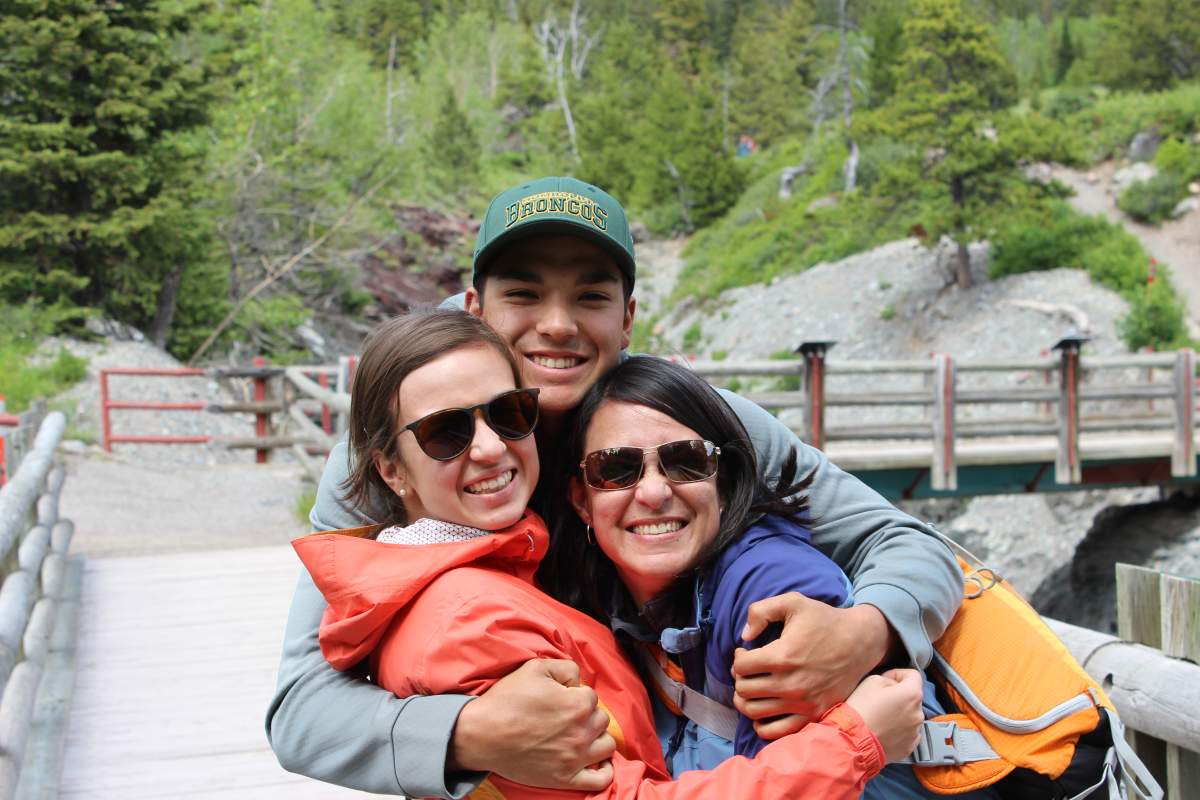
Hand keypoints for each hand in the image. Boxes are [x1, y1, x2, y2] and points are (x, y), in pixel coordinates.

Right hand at [450, 658, 616, 790]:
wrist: (482, 734)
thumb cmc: (507, 700)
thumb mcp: (536, 668)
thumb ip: (567, 668)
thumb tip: (579, 681)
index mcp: (578, 704)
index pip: (591, 695)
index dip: (575, 694)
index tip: (559, 698)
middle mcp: (582, 732)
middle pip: (601, 719)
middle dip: (587, 714)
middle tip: (565, 715)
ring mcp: (576, 758)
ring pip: (607, 745)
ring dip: (597, 737)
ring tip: (580, 734)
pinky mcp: (566, 778)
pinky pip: (601, 779)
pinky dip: (604, 771)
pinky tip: (596, 761)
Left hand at [731, 595, 894, 737]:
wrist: (861, 642)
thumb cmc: (825, 621)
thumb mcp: (793, 602)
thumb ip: (761, 611)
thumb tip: (744, 636)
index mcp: (783, 656)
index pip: (740, 666)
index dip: (738, 657)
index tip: (746, 652)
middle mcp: (791, 684)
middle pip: (743, 690)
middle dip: (740, 678)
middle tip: (749, 670)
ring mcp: (802, 703)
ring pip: (753, 711)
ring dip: (746, 699)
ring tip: (753, 687)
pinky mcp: (813, 715)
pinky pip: (775, 732)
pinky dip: (762, 723)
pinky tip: (765, 708)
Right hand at [845, 669, 923, 762]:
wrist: (854, 740)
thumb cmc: (861, 709)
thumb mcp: (871, 680)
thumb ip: (888, 679)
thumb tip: (893, 684)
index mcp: (911, 694)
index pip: (914, 675)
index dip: (898, 674)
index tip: (887, 678)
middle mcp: (918, 714)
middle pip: (912, 697)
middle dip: (899, 695)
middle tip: (880, 700)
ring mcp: (915, 732)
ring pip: (910, 716)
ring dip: (899, 713)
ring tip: (880, 717)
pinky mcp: (909, 746)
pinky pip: (907, 732)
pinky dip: (898, 729)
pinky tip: (883, 730)